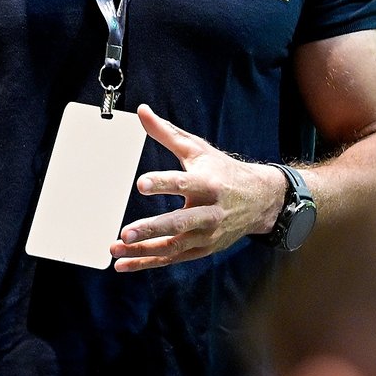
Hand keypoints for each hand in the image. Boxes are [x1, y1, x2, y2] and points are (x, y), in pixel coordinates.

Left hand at [109, 105, 286, 271]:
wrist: (261, 202)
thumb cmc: (223, 172)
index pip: (183, 184)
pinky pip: (171, 258)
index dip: (163, 183)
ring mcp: (206, 234)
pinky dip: (147, 262)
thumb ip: (167, 133)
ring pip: (173, 245)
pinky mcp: (202, 249)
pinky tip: (123, 264)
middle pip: (179, 222)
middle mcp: (209, 212)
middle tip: (126, 231)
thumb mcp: (198, 149)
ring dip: (143, 249)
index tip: (141, 183)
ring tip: (115, 248)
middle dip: (152, 228)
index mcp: (208, 184)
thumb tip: (141, 111)